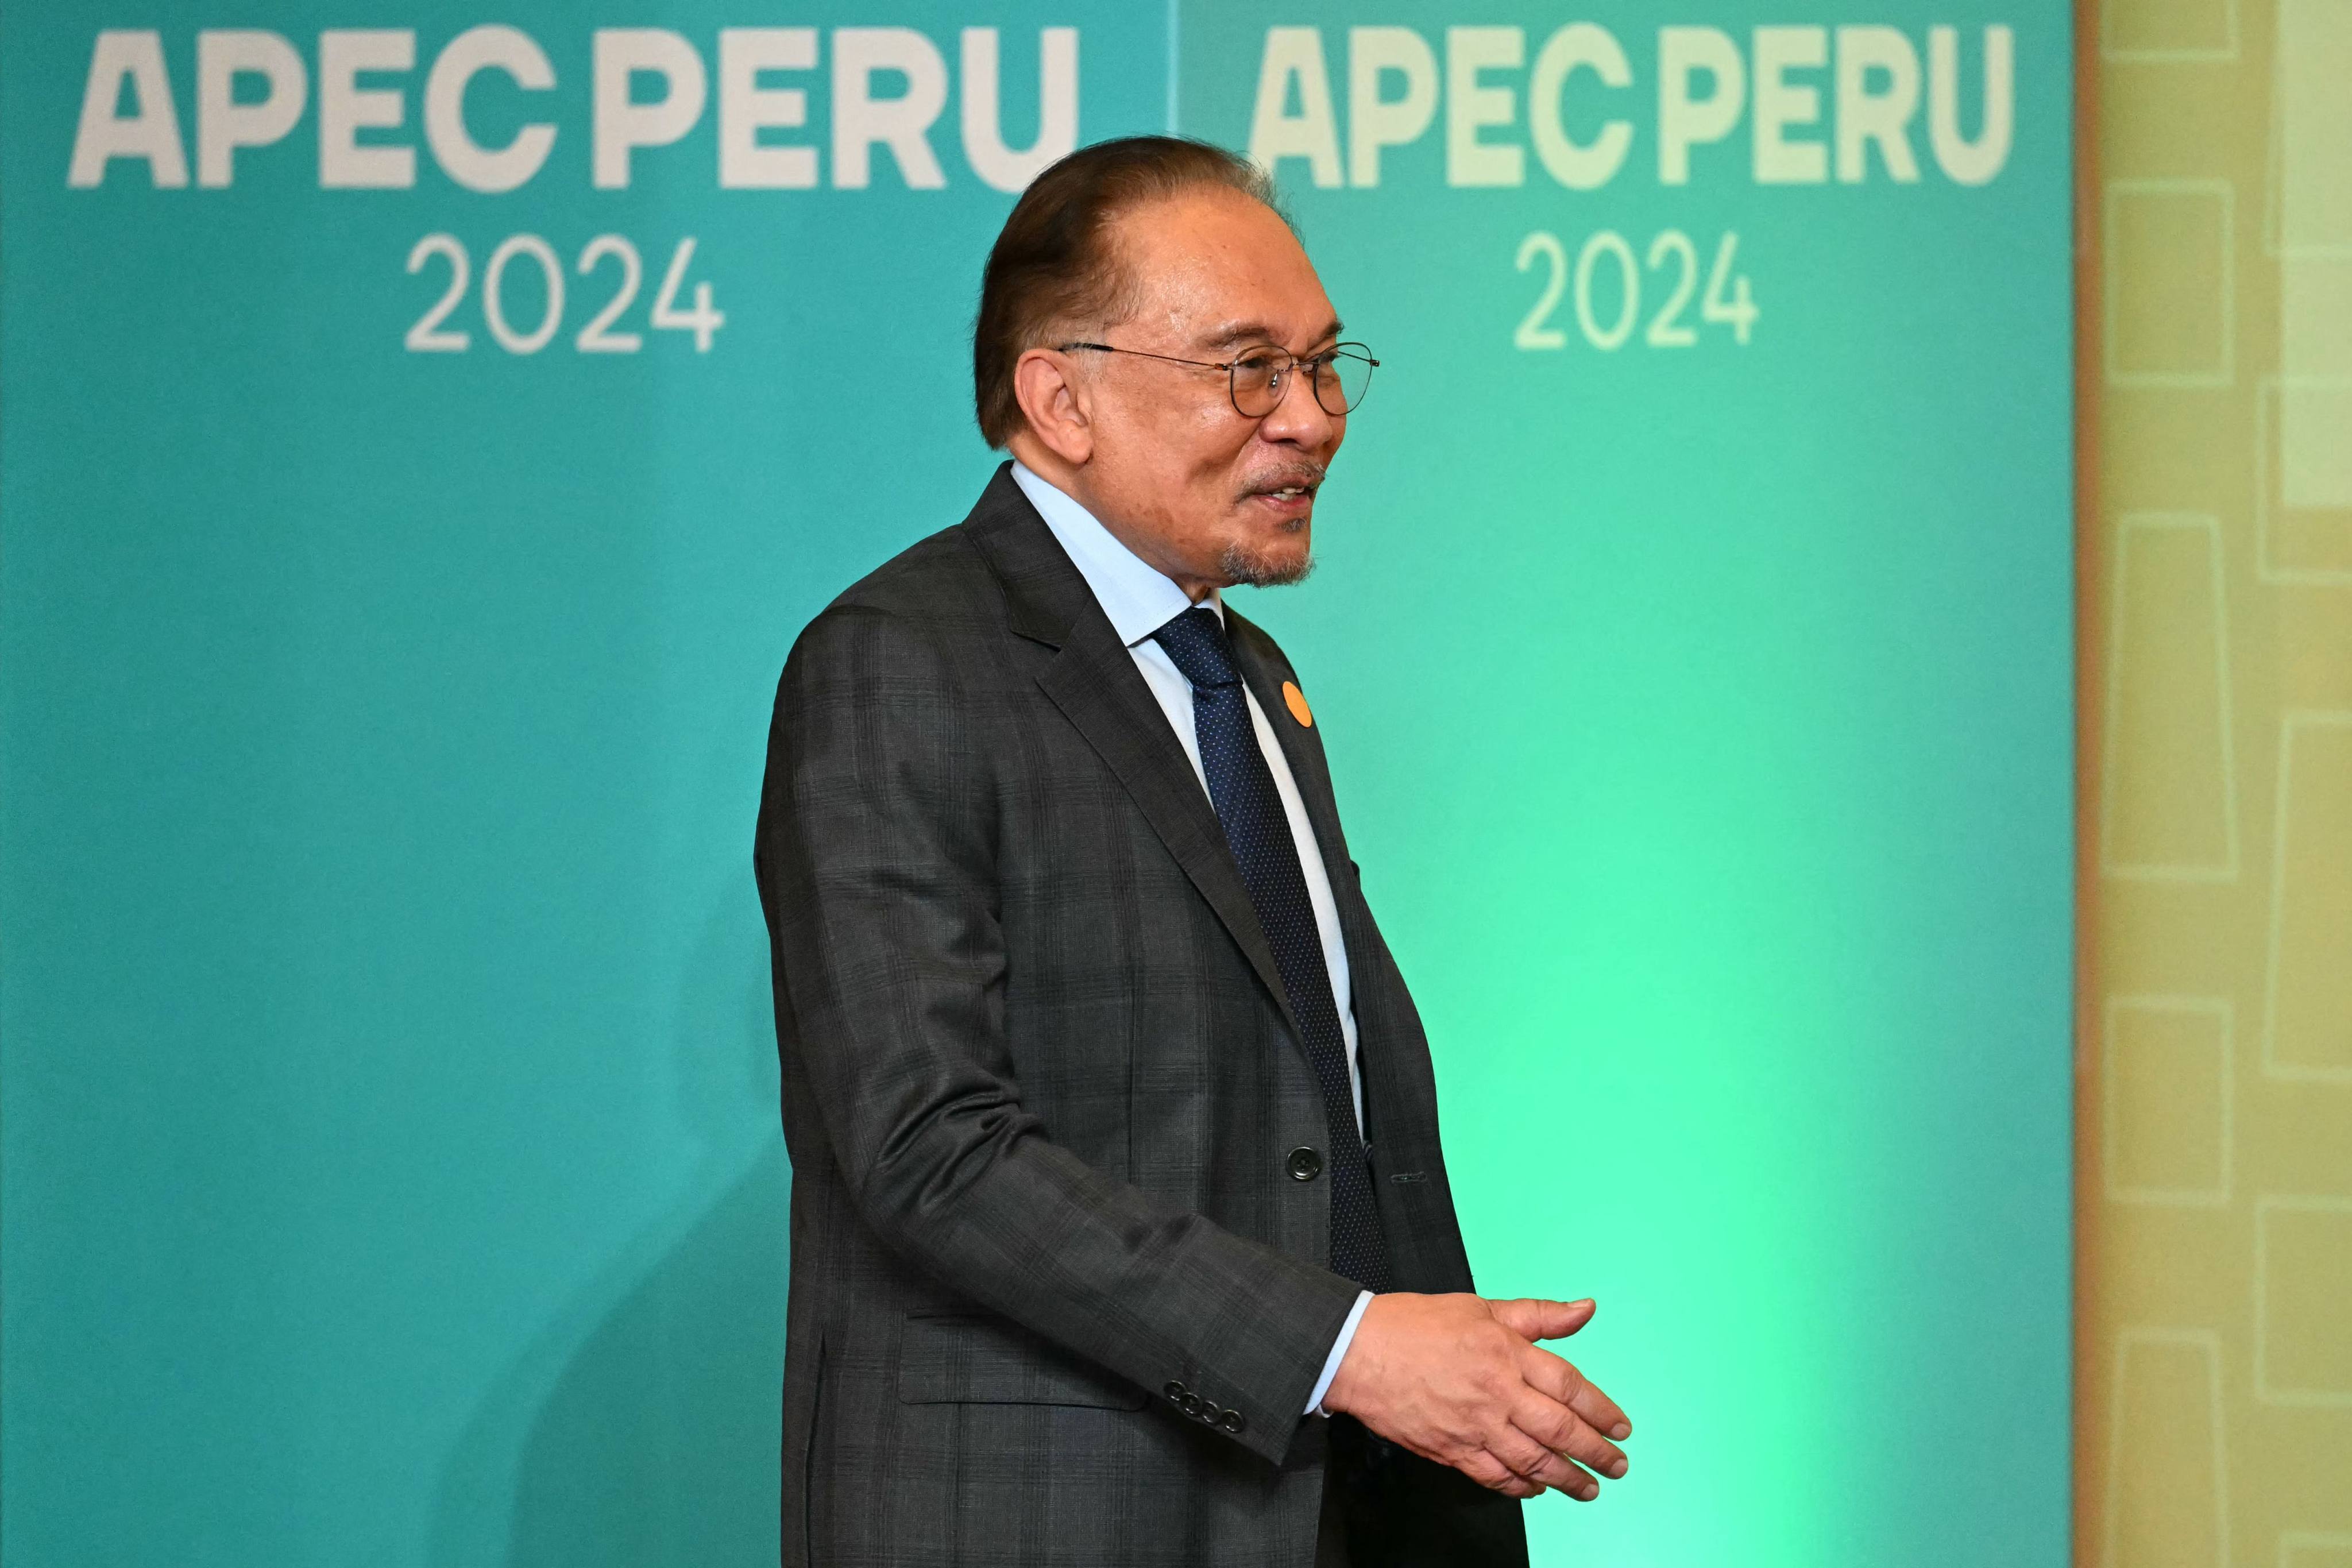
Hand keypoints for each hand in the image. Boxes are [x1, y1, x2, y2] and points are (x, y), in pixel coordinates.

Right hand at [1320, 1293, 1631, 1500]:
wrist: (1357, 1351)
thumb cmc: (1413, 1325)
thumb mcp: (1481, 1307)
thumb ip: (1538, 1314)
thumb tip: (1584, 1309)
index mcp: (1507, 1353)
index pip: (1570, 1386)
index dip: (1602, 1411)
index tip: (1620, 1426)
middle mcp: (1497, 1393)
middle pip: (1560, 1430)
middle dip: (1595, 1452)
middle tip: (1616, 1465)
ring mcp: (1475, 1426)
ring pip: (1533, 1461)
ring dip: (1567, 1478)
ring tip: (1588, 1487)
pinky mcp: (1451, 1449)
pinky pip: (1495, 1477)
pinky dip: (1520, 1487)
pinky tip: (1535, 1489)